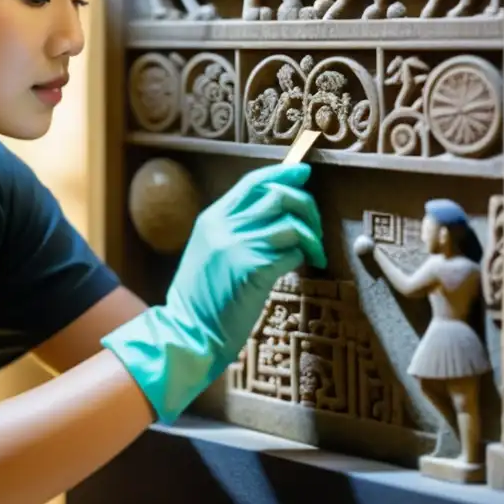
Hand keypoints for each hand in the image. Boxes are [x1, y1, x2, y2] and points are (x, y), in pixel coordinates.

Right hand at [102, 162, 325, 423]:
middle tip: (315, 227)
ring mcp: (238, 247)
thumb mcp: (209, 252)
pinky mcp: (254, 270)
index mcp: (212, 218)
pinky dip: (303, 258)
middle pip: (278, 196)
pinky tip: (301, 268)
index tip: (303, 171)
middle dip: (306, 207)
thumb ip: (232, 229)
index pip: (252, 183)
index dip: (281, 173)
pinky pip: (292, 253)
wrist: (188, 331)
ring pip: (291, 224)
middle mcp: (225, 226)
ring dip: (311, 237)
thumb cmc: (202, 298)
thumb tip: (270, 212)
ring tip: (314, 253)